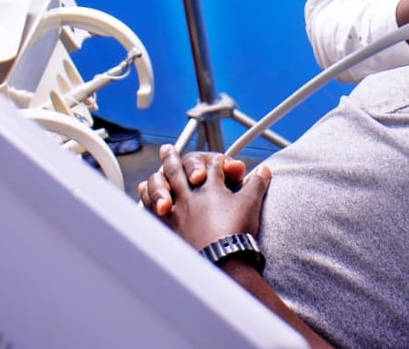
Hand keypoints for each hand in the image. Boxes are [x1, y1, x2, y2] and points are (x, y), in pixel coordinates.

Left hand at [140, 146, 270, 250]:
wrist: (220, 259)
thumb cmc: (235, 231)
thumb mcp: (250, 204)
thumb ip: (256, 184)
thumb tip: (265, 170)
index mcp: (211, 186)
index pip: (213, 166)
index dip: (217, 162)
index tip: (218, 161)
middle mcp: (190, 194)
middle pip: (181, 169)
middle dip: (176, 158)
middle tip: (167, 149)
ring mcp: (176, 209)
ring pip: (163, 184)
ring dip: (160, 175)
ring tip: (155, 169)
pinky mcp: (166, 227)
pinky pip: (152, 206)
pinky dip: (148, 197)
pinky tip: (144, 192)